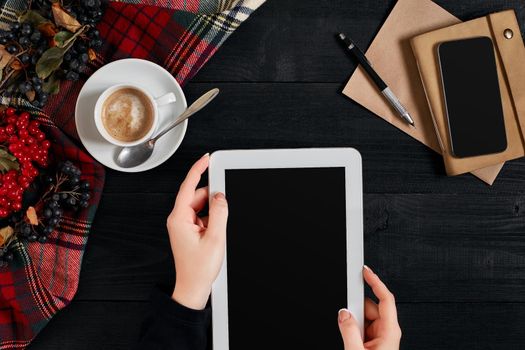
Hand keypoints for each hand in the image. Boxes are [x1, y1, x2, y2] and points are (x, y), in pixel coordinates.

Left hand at [168, 153, 228, 309]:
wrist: (193, 288)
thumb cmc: (198, 269)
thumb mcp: (215, 238)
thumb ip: (220, 213)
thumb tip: (221, 196)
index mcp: (179, 218)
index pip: (188, 186)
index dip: (198, 170)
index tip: (206, 159)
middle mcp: (178, 220)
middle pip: (198, 196)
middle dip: (213, 199)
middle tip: (225, 207)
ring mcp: (183, 226)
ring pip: (201, 207)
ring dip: (213, 212)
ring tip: (218, 230)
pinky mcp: (189, 231)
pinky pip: (202, 217)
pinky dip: (212, 220)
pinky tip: (217, 232)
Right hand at [338, 266, 400, 349]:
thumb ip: (348, 330)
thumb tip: (343, 313)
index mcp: (390, 331)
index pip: (385, 298)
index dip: (375, 282)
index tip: (365, 271)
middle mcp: (387, 332)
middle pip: (370, 306)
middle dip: (356, 310)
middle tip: (347, 319)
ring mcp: (381, 337)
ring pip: (364, 317)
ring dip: (355, 322)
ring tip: (350, 338)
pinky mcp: (374, 342)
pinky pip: (362, 327)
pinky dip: (354, 329)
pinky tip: (351, 339)